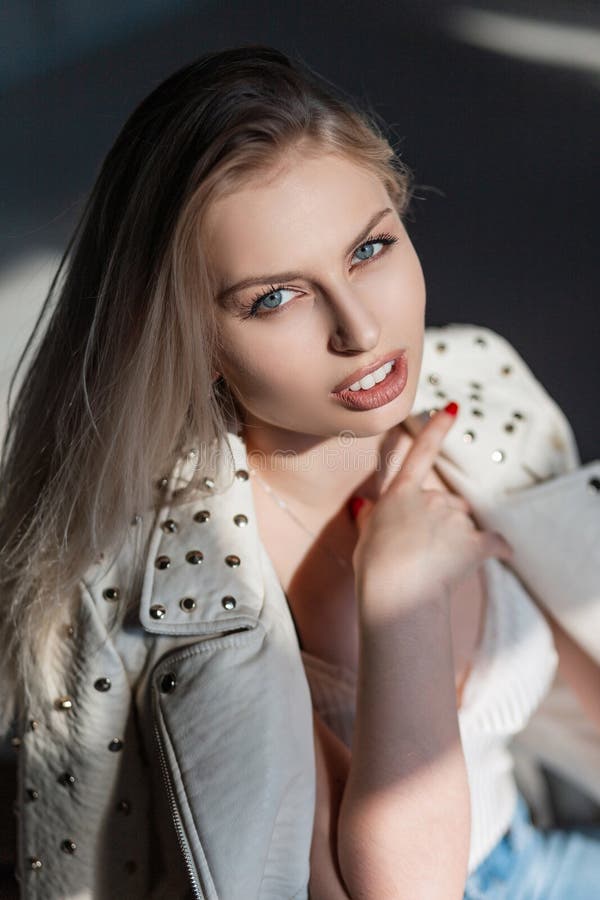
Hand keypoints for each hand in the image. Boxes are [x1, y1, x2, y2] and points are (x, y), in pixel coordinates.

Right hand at [350, 402, 513, 623]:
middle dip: (440, 519)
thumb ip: (369, 516)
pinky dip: (500, 548)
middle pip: (445, 502)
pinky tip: (506, 554)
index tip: (452, 408)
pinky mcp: (474, 544)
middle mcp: (432, 499)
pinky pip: (494, 542)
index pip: (421, 452)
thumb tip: (364, 504)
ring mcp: (455, 521)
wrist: (398, 590)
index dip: (437, 428)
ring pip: (463, 523)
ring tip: (438, 565)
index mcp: (402, 493)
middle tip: (422, 547)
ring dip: (457, 537)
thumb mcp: (364, 535)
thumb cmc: (375, 565)